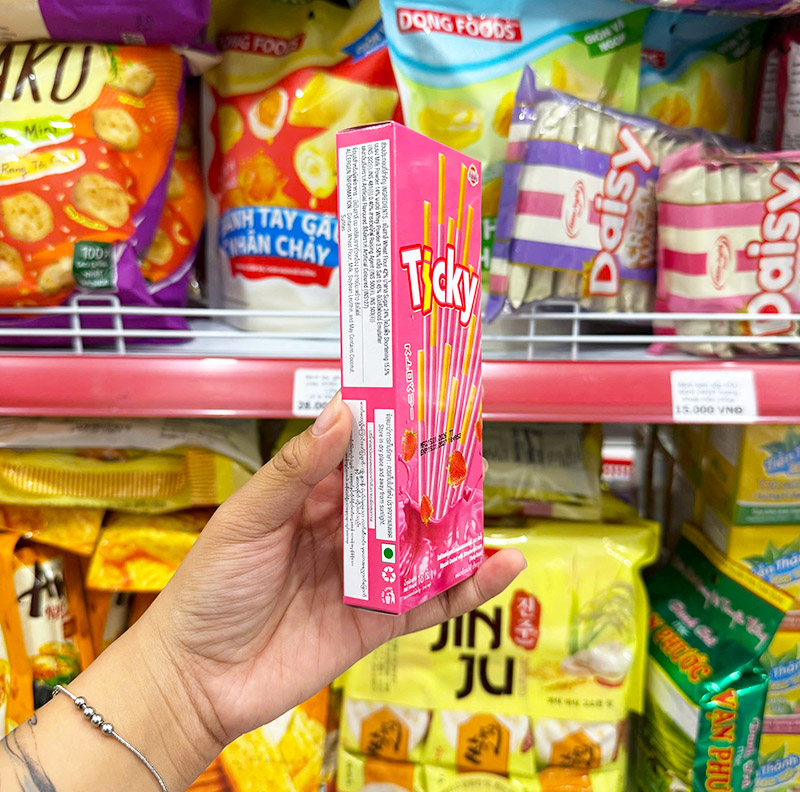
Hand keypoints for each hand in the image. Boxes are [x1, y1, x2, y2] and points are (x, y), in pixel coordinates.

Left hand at [147, 392, 523, 746]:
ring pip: (423, 544)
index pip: (361, 454)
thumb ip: (298, 469)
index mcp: (312, 499)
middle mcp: (346, 532)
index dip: (391, 429)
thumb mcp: (250, 518)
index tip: (424, 400)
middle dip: (434, 473)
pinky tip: (502, 566)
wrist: (198, 679)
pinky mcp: (380, 621)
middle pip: (400, 496)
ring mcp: (366, 577)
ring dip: (457, 524)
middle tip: (471, 447)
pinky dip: (470, 587)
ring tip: (488, 497)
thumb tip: (343, 411)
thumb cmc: (211, 588)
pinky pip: (432, 601)